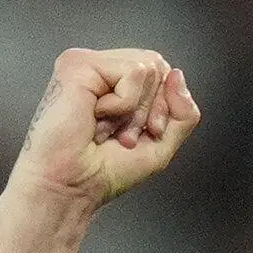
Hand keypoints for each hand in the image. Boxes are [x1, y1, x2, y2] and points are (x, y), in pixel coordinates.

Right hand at [10, 48, 199, 212]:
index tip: (133, 138)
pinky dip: (124, 105)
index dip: (161, 107)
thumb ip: (183, 112)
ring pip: (148, 67)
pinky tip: (95, 118)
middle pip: (157, 65)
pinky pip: (133, 72)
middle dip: (150, 110)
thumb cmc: (102, 172)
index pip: (160, 72)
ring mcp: (88, 64)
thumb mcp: (160, 145)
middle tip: (119, 136)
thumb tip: (178, 75)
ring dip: (134, 111)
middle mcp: (100, 70)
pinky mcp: (78, 64)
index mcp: (114, 84)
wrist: (70, 188)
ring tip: (106, 129)